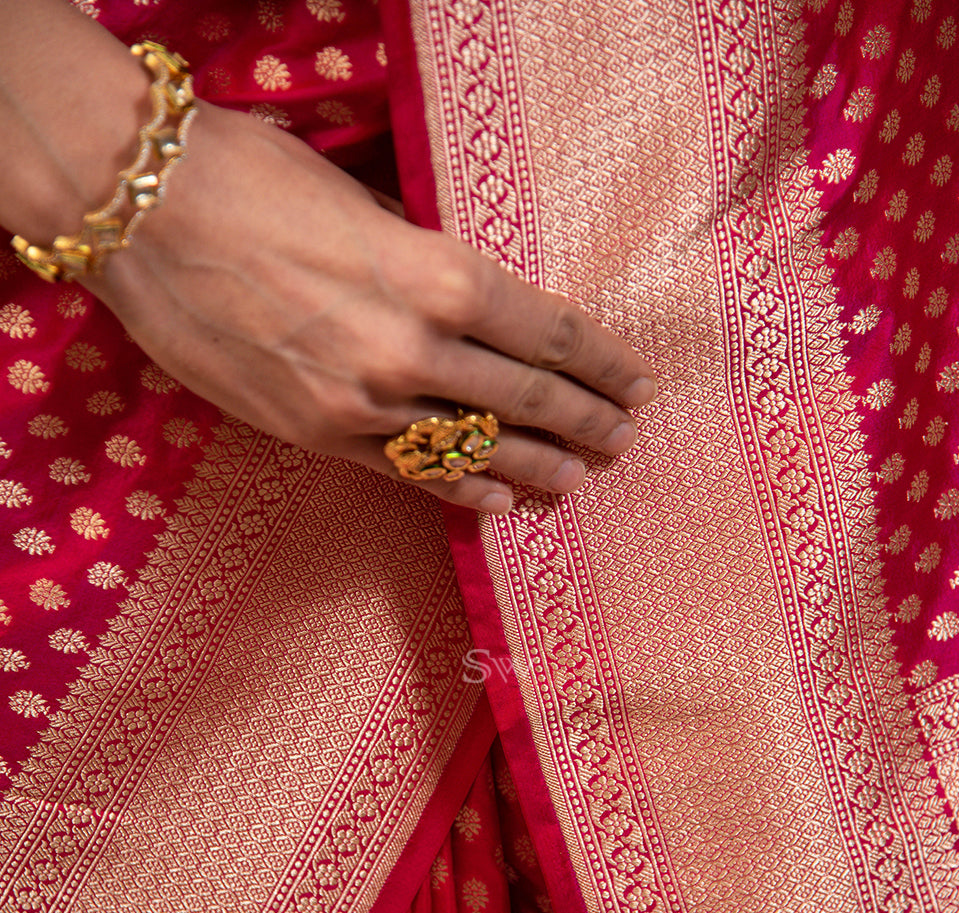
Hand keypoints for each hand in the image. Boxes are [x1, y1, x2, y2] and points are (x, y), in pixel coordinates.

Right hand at [87, 102, 656, 513]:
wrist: (139, 215)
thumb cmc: (251, 178)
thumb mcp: (364, 201)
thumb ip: (424, 257)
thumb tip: (464, 295)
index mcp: (438, 274)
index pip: (550, 330)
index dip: (601, 361)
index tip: (634, 380)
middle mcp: (414, 349)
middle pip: (529, 397)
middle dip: (586, 421)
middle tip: (623, 437)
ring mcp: (366, 403)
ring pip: (478, 447)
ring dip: (538, 465)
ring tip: (578, 479)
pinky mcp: (319, 435)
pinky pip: (410, 473)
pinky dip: (462, 490)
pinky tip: (501, 502)